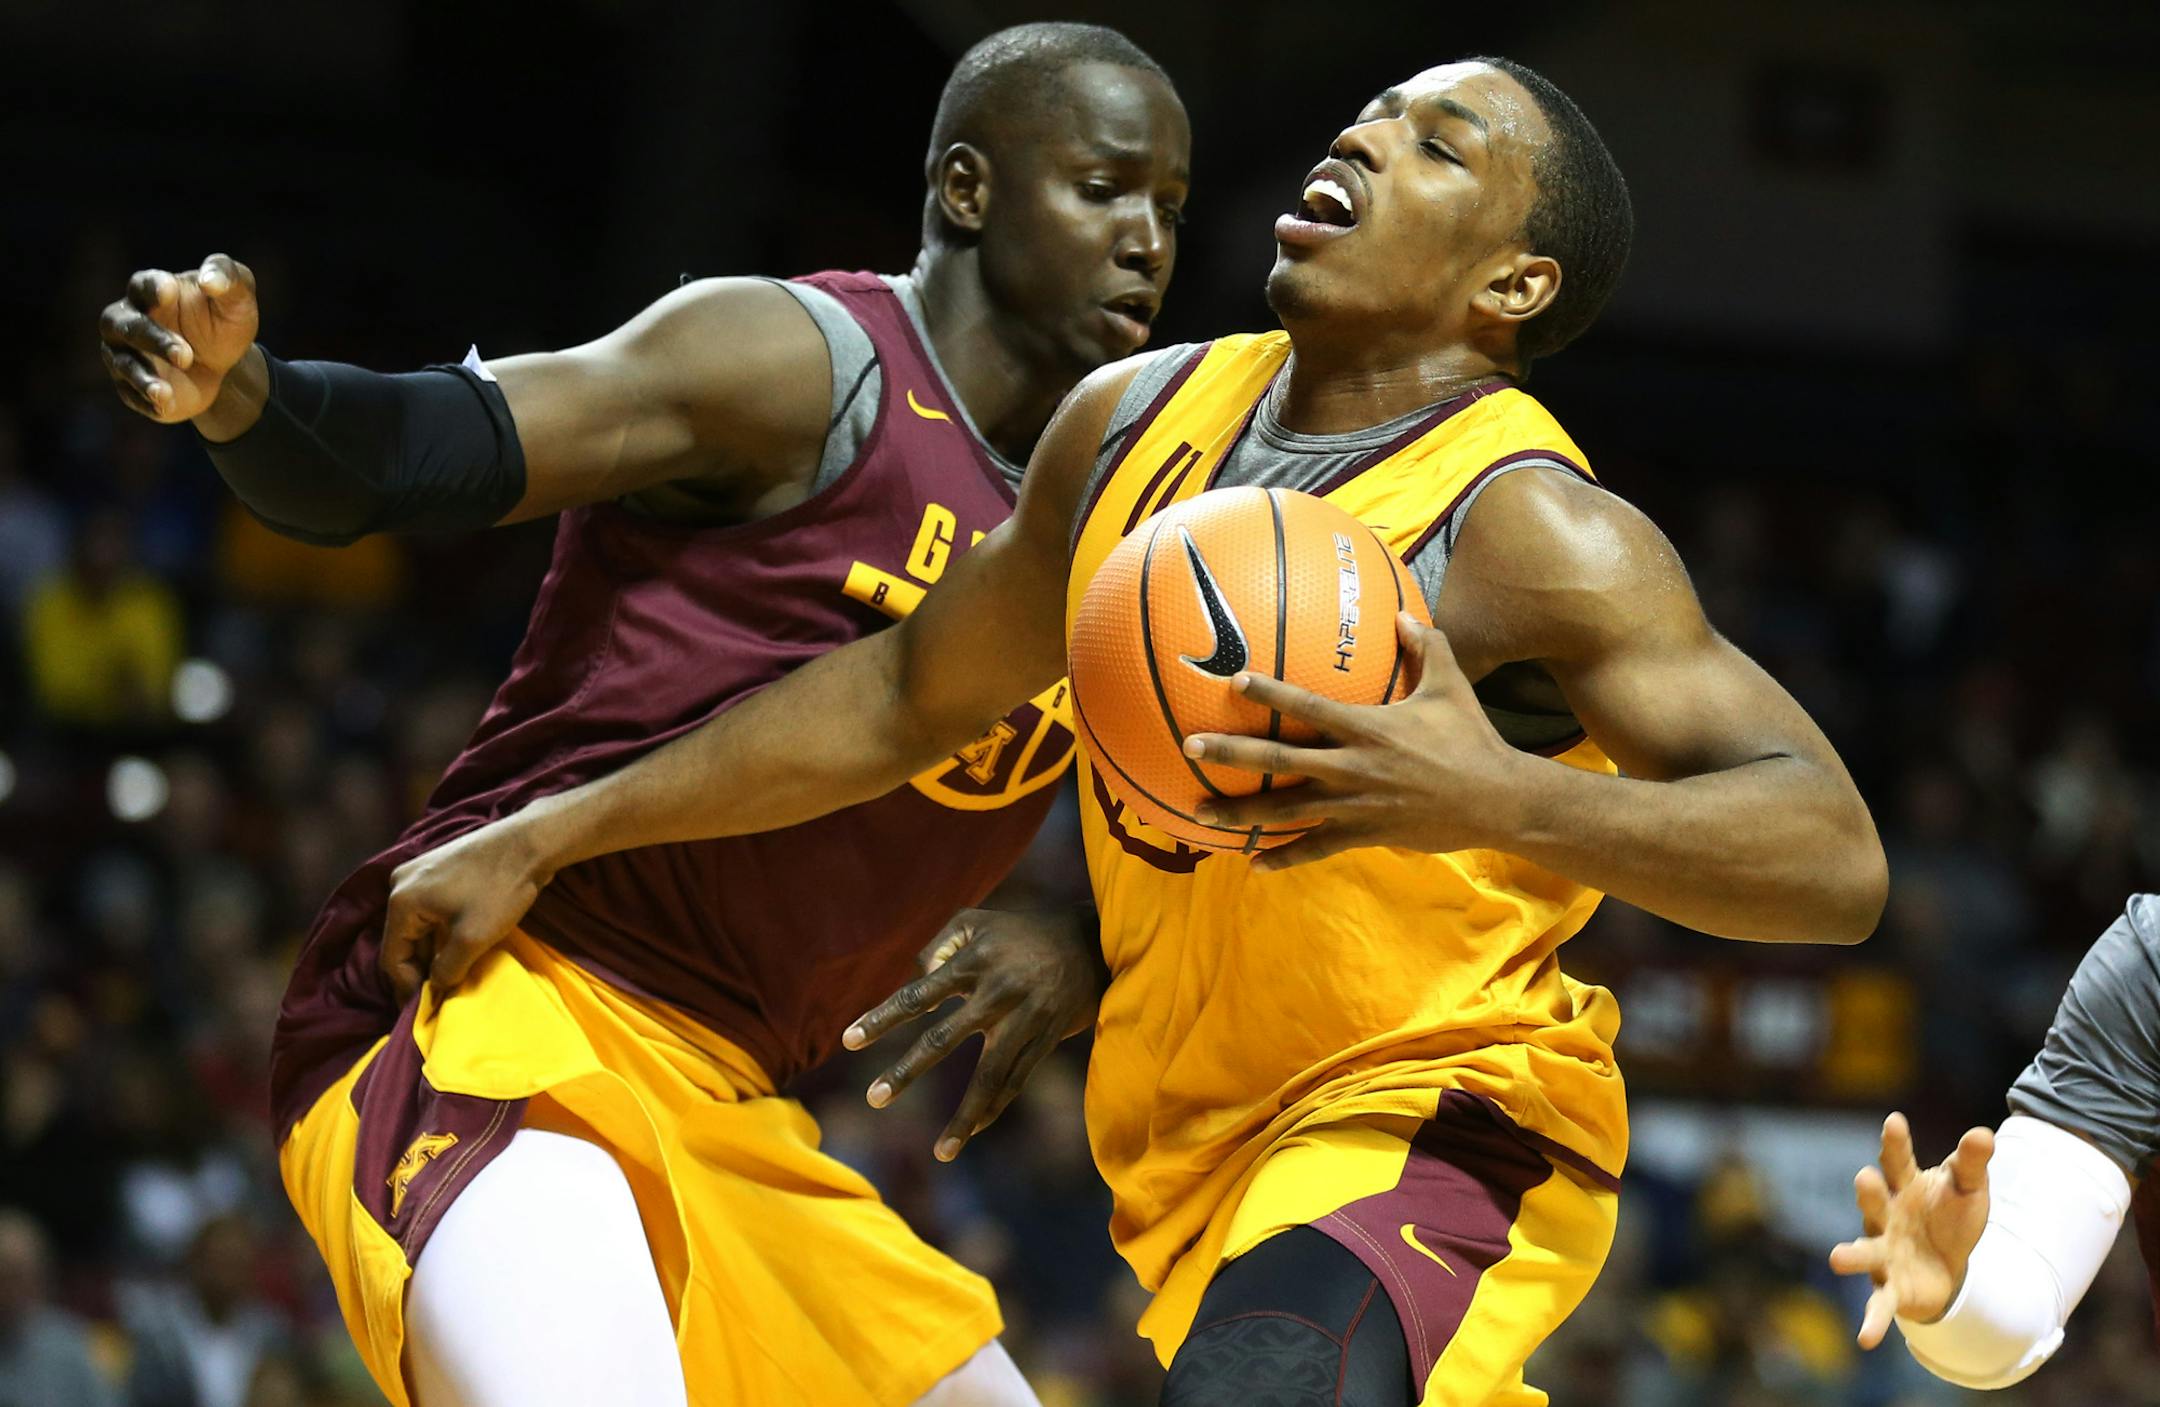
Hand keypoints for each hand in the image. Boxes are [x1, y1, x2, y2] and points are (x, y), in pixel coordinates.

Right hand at [98, 254, 259, 423]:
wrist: (223, 364)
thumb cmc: (222, 321)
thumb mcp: (237, 298)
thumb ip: (228, 278)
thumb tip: (211, 280)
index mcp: (150, 291)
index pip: (142, 285)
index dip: (153, 288)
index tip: (168, 292)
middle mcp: (128, 320)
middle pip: (127, 327)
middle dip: (154, 341)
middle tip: (186, 356)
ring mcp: (124, 354)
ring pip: (122, 364)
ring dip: (143, 378)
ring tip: (163, 393)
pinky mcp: (130, 386)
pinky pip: (131, 394)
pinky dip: (146, 400)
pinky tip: (165, 405)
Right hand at [379, 814, 558, 1003]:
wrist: (530, 841)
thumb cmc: (500, 889)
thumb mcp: (472, 939)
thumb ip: (447, 969)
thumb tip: (436, 988)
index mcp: (401, 900)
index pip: (392, 958)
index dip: (408, 988)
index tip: (426, 1008)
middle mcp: (400, 883)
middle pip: (403, 941)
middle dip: (421, 970)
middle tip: (440, 996)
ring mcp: (420, 872)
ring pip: (419, 926)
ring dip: (433, 951)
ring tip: (451, 976)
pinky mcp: (439, 869)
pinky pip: (431, 911)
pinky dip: (441, 932)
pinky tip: (458, 948)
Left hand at [841, 909, 1104, 1161]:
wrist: (1094, 942)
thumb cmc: (1021, 932)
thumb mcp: (976, 923)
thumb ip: (937, 948)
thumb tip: (916, 983)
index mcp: (974, 961)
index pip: (918, 994)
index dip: (882, 1018)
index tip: (848, 1042)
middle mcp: (998, 991)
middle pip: (944, 1038)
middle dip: (907, 1071)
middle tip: (874, 1098)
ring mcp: (1025, 1019)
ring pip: (989, 1076)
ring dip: (964, 1116)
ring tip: (941, 1153)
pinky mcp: (1047, 1038)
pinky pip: (1017, 1081)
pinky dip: (995, 1108)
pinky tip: (972, 1131)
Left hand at [1181, 613, 1529, 869]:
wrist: (1496, 800)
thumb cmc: (1471, 738)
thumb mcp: (1450, 685)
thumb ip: (1425, 646)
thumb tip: (1402, 613)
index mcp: (1368, 728)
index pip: (1308, 707)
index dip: (1270, 694)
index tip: (1234, 681)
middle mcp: (1352, 767)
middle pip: (1280, 761)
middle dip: (1232, 754)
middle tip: (1190, 747)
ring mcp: (1354, 805)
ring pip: (1286, 810)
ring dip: (1241, 813)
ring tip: (1198, 813)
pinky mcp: (1363, 834)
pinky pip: (1316, 848)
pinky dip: (1285, 857)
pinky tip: (1254, 862)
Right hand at [1828, 1112, 1993, 1348]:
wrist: (1946, 1264)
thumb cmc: (1950, 1216)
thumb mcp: (1968, 1189)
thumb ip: (1972, 1164)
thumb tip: (1985, 1133)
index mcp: (1904, 1188)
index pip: (1898, 1162)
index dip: (1895, 1143)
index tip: (1895, 1121)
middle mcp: (1886, 1217)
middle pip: (1876, 1202)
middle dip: (1869, 1193)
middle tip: (1865, 1178)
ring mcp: (1884, 1253)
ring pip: (1865, 1252)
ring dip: (1852, 1255)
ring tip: (1837, 1258)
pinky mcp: (1891, 1288)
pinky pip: (1879, 1305)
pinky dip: (1872, 1321)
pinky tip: (1865, 1340)